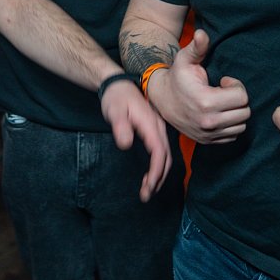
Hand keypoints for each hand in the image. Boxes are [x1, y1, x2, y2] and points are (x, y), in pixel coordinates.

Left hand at [99, 79, 172, 201]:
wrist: (118, 84)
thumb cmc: (115, 98)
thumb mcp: (114, 110)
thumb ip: (120, 127)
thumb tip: (126, 144)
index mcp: (150, 124)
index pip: (159, 151)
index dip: (156, 171)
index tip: (149, 186)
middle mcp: (158, 127)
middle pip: (166, 157)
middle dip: (159, 178)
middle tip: (146, 195)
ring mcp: (158, 129)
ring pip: (165, 156)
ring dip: (159, 174)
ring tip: (148, 190)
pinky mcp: (154, 131)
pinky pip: (161, 152)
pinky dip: (158, 166)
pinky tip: (150, 175)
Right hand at [147, 29, 249, 143]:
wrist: (162, 100)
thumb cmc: (177, 77)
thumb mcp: (185, 59)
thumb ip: (197, 47)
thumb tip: (202, 33)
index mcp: (206, 101)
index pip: (242, 97)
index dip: (236, 86)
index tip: (224, 82)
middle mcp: (208, 122)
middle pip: (244, 112)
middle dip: (238, 100)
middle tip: (224, 92)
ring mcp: (208, 134)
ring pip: (241, 125)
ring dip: (236, 113)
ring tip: (222, 103)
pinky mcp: (208, 141)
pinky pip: (233, 135)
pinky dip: (230, 125)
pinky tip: (219, 113)